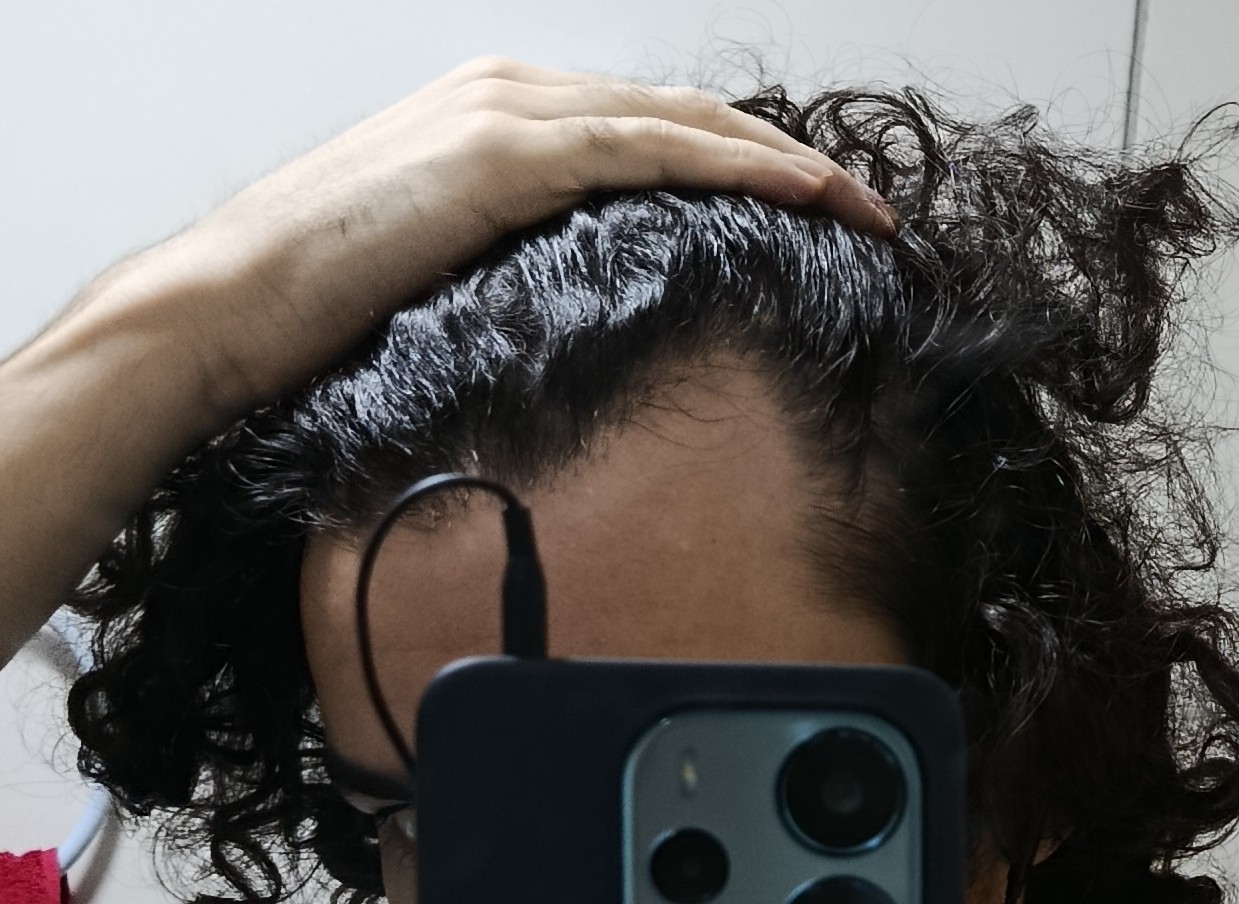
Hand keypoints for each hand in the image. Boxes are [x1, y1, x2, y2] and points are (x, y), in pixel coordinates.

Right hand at [0, 56, 892, 663]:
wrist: (231, 305)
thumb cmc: (318, 309)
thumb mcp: (438, 280)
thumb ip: (509, 272)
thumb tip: (570, 323)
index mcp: (498, 124)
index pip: (647, 135)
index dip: (735, 167)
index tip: (804, 214)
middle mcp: (512, 96)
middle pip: (684, 115)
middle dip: (781, 157)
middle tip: (858, 208)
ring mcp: (512, 115)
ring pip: (686, 122)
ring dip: (783, 161)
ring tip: (858, 206)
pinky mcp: (508, 154)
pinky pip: (655, 151)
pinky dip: (738, 166)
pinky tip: (801, 190)